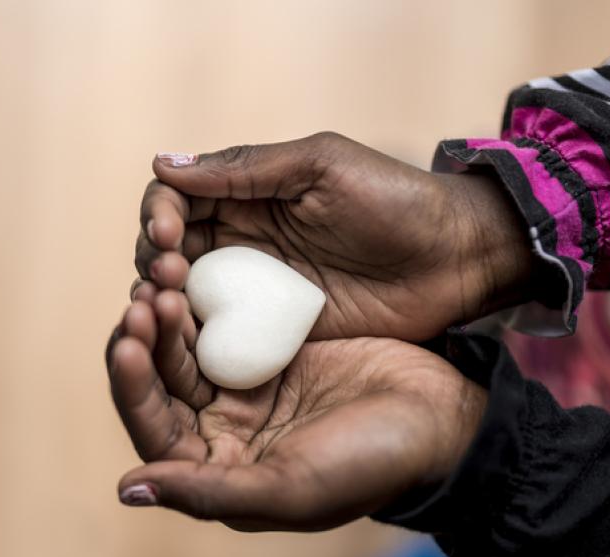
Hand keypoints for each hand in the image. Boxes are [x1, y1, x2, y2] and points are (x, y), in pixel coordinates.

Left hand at [106, 288, 486, 530]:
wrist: (442, 414)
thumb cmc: (372, 462)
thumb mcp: (292, 486)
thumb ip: (210, 492)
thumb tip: (128, 487)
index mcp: (218, 470)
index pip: (153, 431)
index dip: (132, 389)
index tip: (127, 343)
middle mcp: (222, 431)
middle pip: (160, 383)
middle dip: (143, 342)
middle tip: (143, 297)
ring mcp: (245, 388)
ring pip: (185, 348)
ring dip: (168, 316)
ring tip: (164, 279)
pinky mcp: (268, 350)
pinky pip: (220, 321)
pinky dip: (203, 299)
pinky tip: (193, 272)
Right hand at [136, 132, 533, 340]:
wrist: (454, 260)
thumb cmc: (394, 200)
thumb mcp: (319, 167)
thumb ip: (244, 168)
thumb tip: (163, 162)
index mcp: (248, 192)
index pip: (176, 197)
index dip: (159, 212)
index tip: (168, 233)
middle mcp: (242, 239)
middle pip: (170, 247)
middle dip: (155, 257)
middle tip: (169, 274)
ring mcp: (255, 288)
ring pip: (185, 293)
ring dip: (164, 298)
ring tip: (167, 306)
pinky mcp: (274, 331)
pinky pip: (220, 335)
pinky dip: (194, 337)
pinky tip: (186, 342)